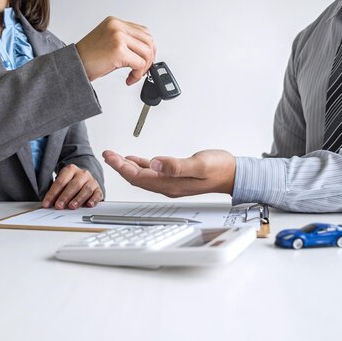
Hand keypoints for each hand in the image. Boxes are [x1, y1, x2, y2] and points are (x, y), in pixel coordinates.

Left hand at [42, 164, 103, 209]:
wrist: (85, 178)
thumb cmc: (70, 182)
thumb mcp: (62, 182)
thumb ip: (56, 192)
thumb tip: (47, 204)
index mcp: (70, 169)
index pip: (60, 182)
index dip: (52, 193)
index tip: (46, 204)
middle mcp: (82, 174)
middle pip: (74, 185)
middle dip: (65, 196)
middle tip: (59, 206)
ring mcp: (92, 181)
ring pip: (86, 189)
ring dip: (78, 199)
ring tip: (72, 206)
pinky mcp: (98, 189)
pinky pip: (97, 194)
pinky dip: (93, 200)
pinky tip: (89, 205)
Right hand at [76, 16, 155, 85]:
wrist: (73, 65)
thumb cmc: (88, 57)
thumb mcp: (108, 42)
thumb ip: (125, 42)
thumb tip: (144, 53)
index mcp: (114, 22)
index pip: (143, 31)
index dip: (148, 48)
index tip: (145, 59)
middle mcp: (117, 27)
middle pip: (148, 40)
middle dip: (149, 58)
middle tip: (142, 70)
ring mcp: (118, 37)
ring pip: (146, 52)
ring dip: (144, 67)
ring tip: (134, 75)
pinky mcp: (118, 50)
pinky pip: (139, 63)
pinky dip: (137, 74)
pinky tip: (130, 78)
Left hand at [102, 149, 235, 197]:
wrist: (233, 174)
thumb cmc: (220, 168)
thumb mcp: (199, 164)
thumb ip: (176, 165)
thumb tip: (155, 163)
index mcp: (170, 184)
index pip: (138, 177)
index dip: (122, 167)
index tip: (110, 156)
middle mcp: (168, 186)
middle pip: (136, 178)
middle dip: (119, 167)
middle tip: (107, 154)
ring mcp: (171, 182)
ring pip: (142, 176)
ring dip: (127, 166)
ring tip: (115, 157)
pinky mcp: (175, 177)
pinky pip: (151, 173)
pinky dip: (140, 166)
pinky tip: (135, 160)